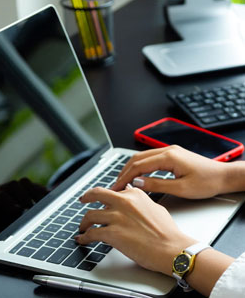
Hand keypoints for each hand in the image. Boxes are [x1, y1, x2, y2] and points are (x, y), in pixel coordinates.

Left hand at [76, 186, 195, 275]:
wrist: (172, 248)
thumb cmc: (167, 231)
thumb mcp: (154, 207)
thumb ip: (140, 199)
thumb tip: (130, 193)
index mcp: (133, 194)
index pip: (112, 191)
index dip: (104, 197)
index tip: (99, 200)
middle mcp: (123, 202)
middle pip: (96, 194)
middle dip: (86, 197)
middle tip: (82, 200)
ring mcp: (117, 217)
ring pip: (90, 215)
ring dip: (84, 222)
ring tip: (82, 228)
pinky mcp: (112, 233)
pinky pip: (91, 233)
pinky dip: (84, 237)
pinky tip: (82, 239)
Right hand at [112, 145, 229, 198]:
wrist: (223, 176)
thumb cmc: (207, 182)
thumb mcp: (181, 188)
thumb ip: (157, 184)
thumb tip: (138, 183)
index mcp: (169, 157)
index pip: (139, 165)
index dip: (126, 177)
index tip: (117, 187)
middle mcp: (167, 150)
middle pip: (137, 158)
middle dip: (124, 171)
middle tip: (116, 185)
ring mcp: (169, 151)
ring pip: (142, 157)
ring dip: (131, 168)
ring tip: (123, 180)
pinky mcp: (172, 155)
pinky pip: (150, 158)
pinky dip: (140, 166)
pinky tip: (137, 175)